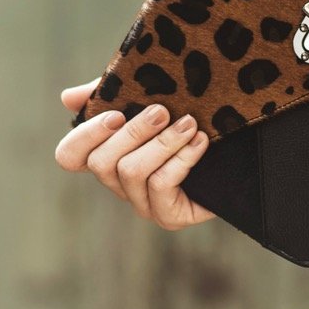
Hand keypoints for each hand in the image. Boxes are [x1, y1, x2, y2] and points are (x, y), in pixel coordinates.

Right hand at [55, 78, 215, 230]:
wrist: (241, 144)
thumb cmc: (186, 115)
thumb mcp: (149, 97)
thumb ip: (110, 92)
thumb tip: (68, 97)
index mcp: (107, 153)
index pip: (69, 157)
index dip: (84, 136)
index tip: (114, 114)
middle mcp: (119, 182)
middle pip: (102, 163)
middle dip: (133, 132)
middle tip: (162, 111)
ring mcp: (143, 203)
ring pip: (131, 173)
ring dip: (162, 144)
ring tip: (189, 124)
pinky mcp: (169, 216)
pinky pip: (162, 187)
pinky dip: (182, 160)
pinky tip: (201, 142)